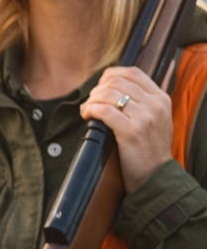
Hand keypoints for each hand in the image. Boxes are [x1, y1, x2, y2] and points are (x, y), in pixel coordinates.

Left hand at [81, 65, 172, 192]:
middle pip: (117, 81)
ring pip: (108, 94)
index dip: (111, 75)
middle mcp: (155, 104)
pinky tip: (86, 116)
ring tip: (87, 110)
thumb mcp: (156, 118)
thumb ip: (142, 101)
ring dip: (91, 100)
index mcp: (161, 98)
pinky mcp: (131, 131)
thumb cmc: (149, 148)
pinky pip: (104, 111)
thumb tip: (113, 85)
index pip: (132, 72)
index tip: (100, 86)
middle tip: (91, 101)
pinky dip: (90, 110)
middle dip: (97, 89)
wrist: (156, 175)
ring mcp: (144, 117)